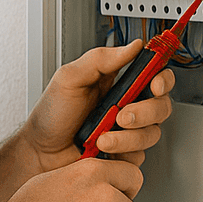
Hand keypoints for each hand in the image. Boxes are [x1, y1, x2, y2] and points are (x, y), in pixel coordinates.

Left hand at [21, 40, 173, 170]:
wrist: (40, 150)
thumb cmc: (52, 114)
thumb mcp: (70, 78)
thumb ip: (100, 59)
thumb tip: (132, 46)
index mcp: (119, 83)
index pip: (155, 75)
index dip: (163, 78)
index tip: (155, 83)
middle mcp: (128, 106)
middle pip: (161, 105)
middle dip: (146, 111)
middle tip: (121, 115)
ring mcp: (128, 132)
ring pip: (152, 133)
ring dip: (128, 136)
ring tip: (102, 137)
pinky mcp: (124, 153)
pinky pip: (139, 155)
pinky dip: (121, 152)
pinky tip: (102, 149)